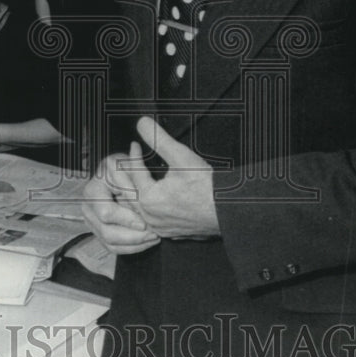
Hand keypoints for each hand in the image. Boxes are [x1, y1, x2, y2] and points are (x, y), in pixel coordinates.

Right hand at [82, 153, 160, 255]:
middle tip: (154, 235)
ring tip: (154, 238)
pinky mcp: (99, 231)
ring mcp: (92, 221)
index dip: (126, 220)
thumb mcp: (130, 170)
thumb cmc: (127, 169)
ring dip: (135, 244)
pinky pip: (113, 247)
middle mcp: (88, 207)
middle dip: (133, 237)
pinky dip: (131, 248)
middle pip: (106, 232)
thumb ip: (133, 189)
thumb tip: (139, 211)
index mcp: (93, 190)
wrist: (121, 173)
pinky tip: (147, 242)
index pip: (106, 213)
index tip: (144, 223)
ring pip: (110, 243)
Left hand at [122, 117, 218, 239]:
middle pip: (128, 193)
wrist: (228, 210)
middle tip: (127, 161)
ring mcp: (160, 227)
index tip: (135, 145)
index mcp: (148, 199)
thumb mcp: (180, 156)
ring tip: (135, 179)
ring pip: (137, 209)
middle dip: (127, 175)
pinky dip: (147, 207)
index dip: (133, 155)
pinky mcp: (170, 233)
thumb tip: (143, 123)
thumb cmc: (207, 187)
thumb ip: (158, 139)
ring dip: (134, 193)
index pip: (133, 172)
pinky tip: (152, 199)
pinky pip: (151, 219)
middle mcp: (150, 216)